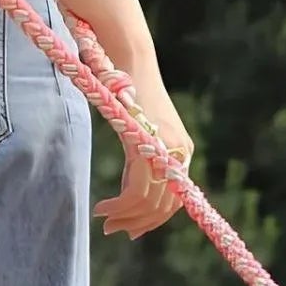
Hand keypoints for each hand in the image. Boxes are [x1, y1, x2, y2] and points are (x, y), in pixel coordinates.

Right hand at [94, 67, 193, 239]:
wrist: (127, 55)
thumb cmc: (125, 88)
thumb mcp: (137, 131)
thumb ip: (140, 160)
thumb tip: (132, 193)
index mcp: (181, 151)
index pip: (173, 200)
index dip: (153, 220)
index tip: (131, 230)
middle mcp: (180, 152)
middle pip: (164, 206)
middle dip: (137, 224)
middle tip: (113, 230)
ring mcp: (165, 149)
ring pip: (150, 202)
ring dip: (125, 218)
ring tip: (105, 222)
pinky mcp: (147, 144)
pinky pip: (137, 190)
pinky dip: (120, 206)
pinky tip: (104, 208)